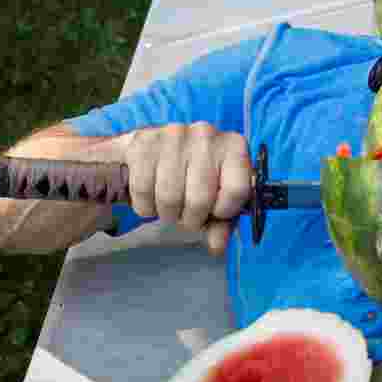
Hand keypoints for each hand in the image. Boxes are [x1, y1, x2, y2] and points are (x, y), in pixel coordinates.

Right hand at [121, 122, 252, 255]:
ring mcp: (174, 134)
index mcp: (234, 146)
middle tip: (186, 212)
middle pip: (201, 199)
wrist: (151, 151)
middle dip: (191, 218)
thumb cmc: (192, 176)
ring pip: (170, 197)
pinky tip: (151, 195)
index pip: (238, 191)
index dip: (224, 211)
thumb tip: (217, 247)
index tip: (216, 211)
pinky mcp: (143, 142)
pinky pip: (143, 190)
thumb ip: (222, 224)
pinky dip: (145, 204)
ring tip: (169, 204)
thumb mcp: (215, 199)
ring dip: (167, 213)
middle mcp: (206, 134)